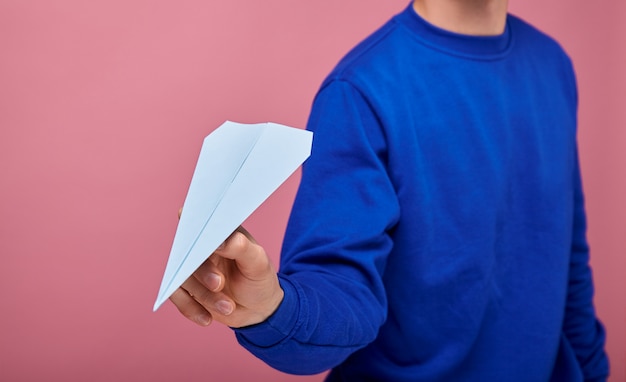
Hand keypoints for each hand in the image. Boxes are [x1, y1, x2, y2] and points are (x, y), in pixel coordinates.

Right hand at [169, 224, 283, 327]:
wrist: (258, 309)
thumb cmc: (259, 278)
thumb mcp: (258, 262)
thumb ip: (241, 247)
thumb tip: (219, 241)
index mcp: (220, 233)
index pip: (200, 220)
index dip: (191, 218)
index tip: (188, 221)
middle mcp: (202, 248)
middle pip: (188, 252)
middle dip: (203, 271)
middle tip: (220, 284)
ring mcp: (193, 268)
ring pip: (184, 278)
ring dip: (205, 296)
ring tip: (229, 307)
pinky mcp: (188, 288)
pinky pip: (176, 296)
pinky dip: (191, 309)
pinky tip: (207, 319)